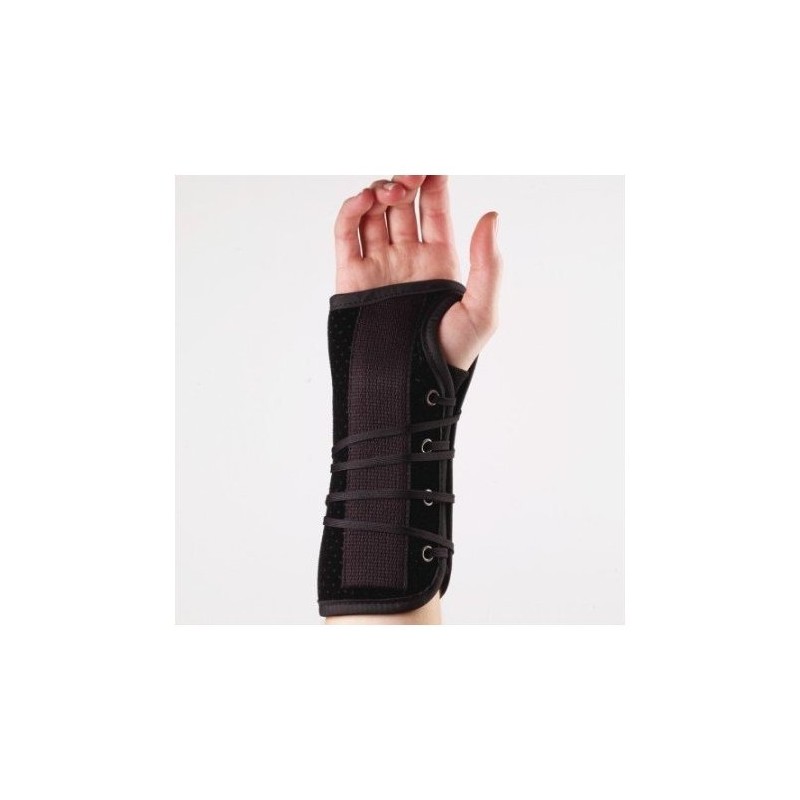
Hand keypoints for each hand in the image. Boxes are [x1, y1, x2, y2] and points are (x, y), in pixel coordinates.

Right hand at [333, 175, 501, 369]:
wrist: (408, 385)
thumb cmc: (450, 356)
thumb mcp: (483, 311)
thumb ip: (489, 263)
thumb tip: (491, 215)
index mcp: (441, 260)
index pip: (435, 207)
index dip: (433, 181)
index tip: (433, 166)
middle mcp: (408, 257)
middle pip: (402, 203)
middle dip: (405, 181)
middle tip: (409, 178)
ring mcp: (379, 264)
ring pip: (372, 212)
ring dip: (379, 191)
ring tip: (389, 192)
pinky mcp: (352, 276)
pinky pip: (346, 233)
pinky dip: (351, 210)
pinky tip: (364, 200)